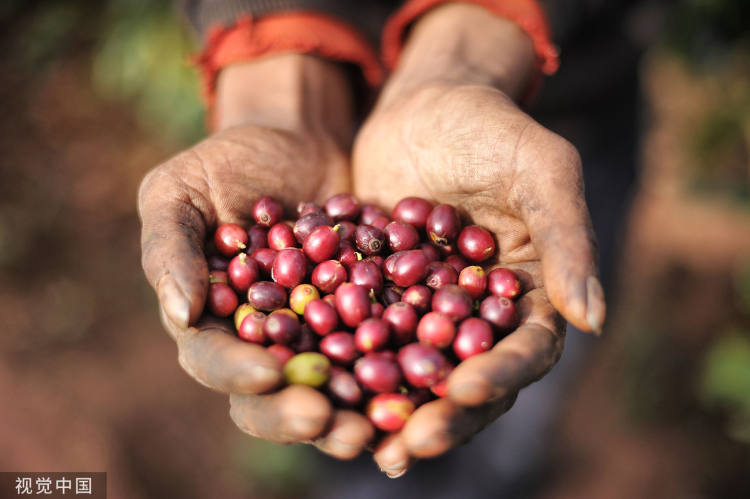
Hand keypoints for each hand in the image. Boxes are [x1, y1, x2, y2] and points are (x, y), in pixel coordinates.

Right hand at [138, 55, 373, 458]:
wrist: (298, 141)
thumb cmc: (226, 163)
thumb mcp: (180, 192)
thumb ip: (170, 248)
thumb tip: (181, 314)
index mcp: (210, 321)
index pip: (213, 358)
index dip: (237, 371)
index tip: (269, 373)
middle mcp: (261, 340)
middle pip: (272, 391)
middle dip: (298, 413)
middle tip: (333, 426)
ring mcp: (314, 333)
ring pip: (328, 384)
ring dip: (352, 410)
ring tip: (380, 425)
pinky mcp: (362, 317)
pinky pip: (377, 346)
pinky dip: (396, 364)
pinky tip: (420, 378)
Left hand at [352, 5, 604, 475]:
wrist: (426, 102)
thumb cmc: (494, 127)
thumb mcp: (541, 169)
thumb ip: (568, 238)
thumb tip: (594, 320)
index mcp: (528, 293)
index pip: (524, 348)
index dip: (500, 375)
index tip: (465, 390)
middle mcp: (477, 312)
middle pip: (466, 375)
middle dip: (440, 413)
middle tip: (408, 445)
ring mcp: (425, 308)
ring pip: (411, 368)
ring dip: (388, 407)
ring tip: (359, 439)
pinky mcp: (376, 294)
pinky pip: (359, 334)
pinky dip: (342, 362)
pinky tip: (316, 385)